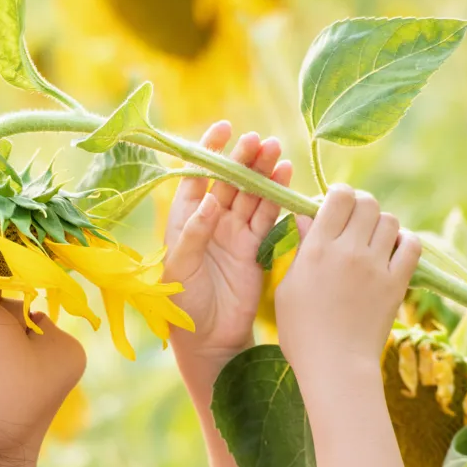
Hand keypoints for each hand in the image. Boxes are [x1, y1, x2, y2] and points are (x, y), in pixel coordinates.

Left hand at [163, 122, 292, 374]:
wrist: (208, 337)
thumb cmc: (182, 303)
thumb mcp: (180, 267)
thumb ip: (195, 233)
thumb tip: (211, 200)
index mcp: (184, 219)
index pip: (196, 176)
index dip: (209, 152)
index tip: (224, 129)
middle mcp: (209, 221)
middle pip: (228, 181)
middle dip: (243, 159)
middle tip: (259, 141)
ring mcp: (233, 232)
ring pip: (250, 195)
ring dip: (263, 173)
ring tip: (277, 152)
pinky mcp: (253, 247)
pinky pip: (266, 216)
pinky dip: (276, 198)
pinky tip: (286, 177)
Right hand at [274, 185, 420, 386]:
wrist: (335, 367)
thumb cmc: (301, 332)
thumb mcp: (288, 288)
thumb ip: (302, 249)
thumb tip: (307, 216)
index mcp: (318, 249)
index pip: (338, 196)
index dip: (338, 196)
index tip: (334, 209)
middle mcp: (349, 251)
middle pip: (367, 202)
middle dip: (360, 207)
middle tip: (354, 224)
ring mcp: (377, 266)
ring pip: (390, 220)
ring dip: (381, 225)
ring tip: (373, 242)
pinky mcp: (398, 283)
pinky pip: (412, 245)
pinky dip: (405, 242)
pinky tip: (393, 252)